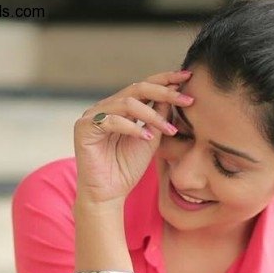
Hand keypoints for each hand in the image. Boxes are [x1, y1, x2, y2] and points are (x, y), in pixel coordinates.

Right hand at [73, 69, 193, 203]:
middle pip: (137, 88)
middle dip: (165, 92)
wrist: (108, 195)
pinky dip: (132, 128)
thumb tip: (174, 92)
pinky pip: (112, 121)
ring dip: (152, 115)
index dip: (166, 80)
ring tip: (168, 130)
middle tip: (186, 99)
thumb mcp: (150, 140)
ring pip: (127, 103)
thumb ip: (159, 117)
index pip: (144, 86)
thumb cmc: (126, 170)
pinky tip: (146, 138)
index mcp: (120, 108)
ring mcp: (93, 115)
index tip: (189, 77)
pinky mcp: (84, 127)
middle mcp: (106, 107)